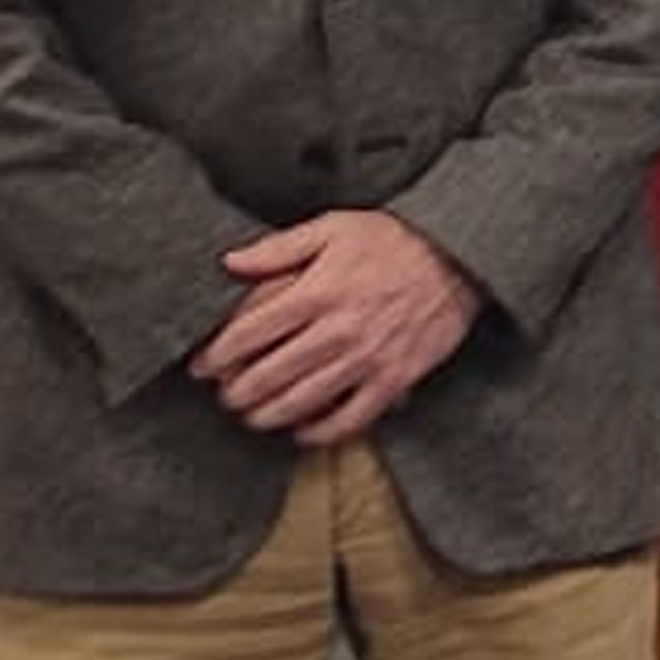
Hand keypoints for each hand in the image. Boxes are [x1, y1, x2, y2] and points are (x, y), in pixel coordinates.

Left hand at [192, 212, 486, 444]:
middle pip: (268, 375)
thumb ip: (278, 248)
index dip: (216, 355)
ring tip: (253, 415)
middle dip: (236, 392)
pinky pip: (348, 420)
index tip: (201, 365)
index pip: (249, 333)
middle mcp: (337, 330)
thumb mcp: (332, 227)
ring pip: (301, 403)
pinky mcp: (392, 380)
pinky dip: (319, 433)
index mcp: (316, 291)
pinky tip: (302, 431)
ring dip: (267, 416)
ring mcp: (366, 359)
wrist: (458, 257)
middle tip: (224, 396)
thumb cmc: (392, 240)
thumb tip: (229, 262)